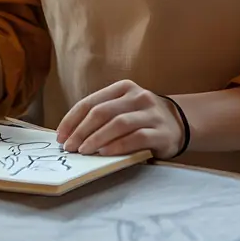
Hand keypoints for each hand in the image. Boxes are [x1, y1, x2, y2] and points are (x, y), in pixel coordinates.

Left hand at [56, 79, 184, 158]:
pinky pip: (136, 137)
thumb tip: (69, 135)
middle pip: (102, 112)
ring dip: (96, 138)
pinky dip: (118, 146)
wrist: (179, 123)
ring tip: (83, 151)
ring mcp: (151, 113)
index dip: (72, 119)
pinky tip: (105, 153)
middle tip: (69, 147)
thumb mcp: (123, 108)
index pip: (91, 102)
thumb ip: (102, 116)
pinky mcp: (161, 132)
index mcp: (123, 88)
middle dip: (81, 131)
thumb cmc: (141, 118)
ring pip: (118, 123)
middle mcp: (138, 97)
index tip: (60, 136)